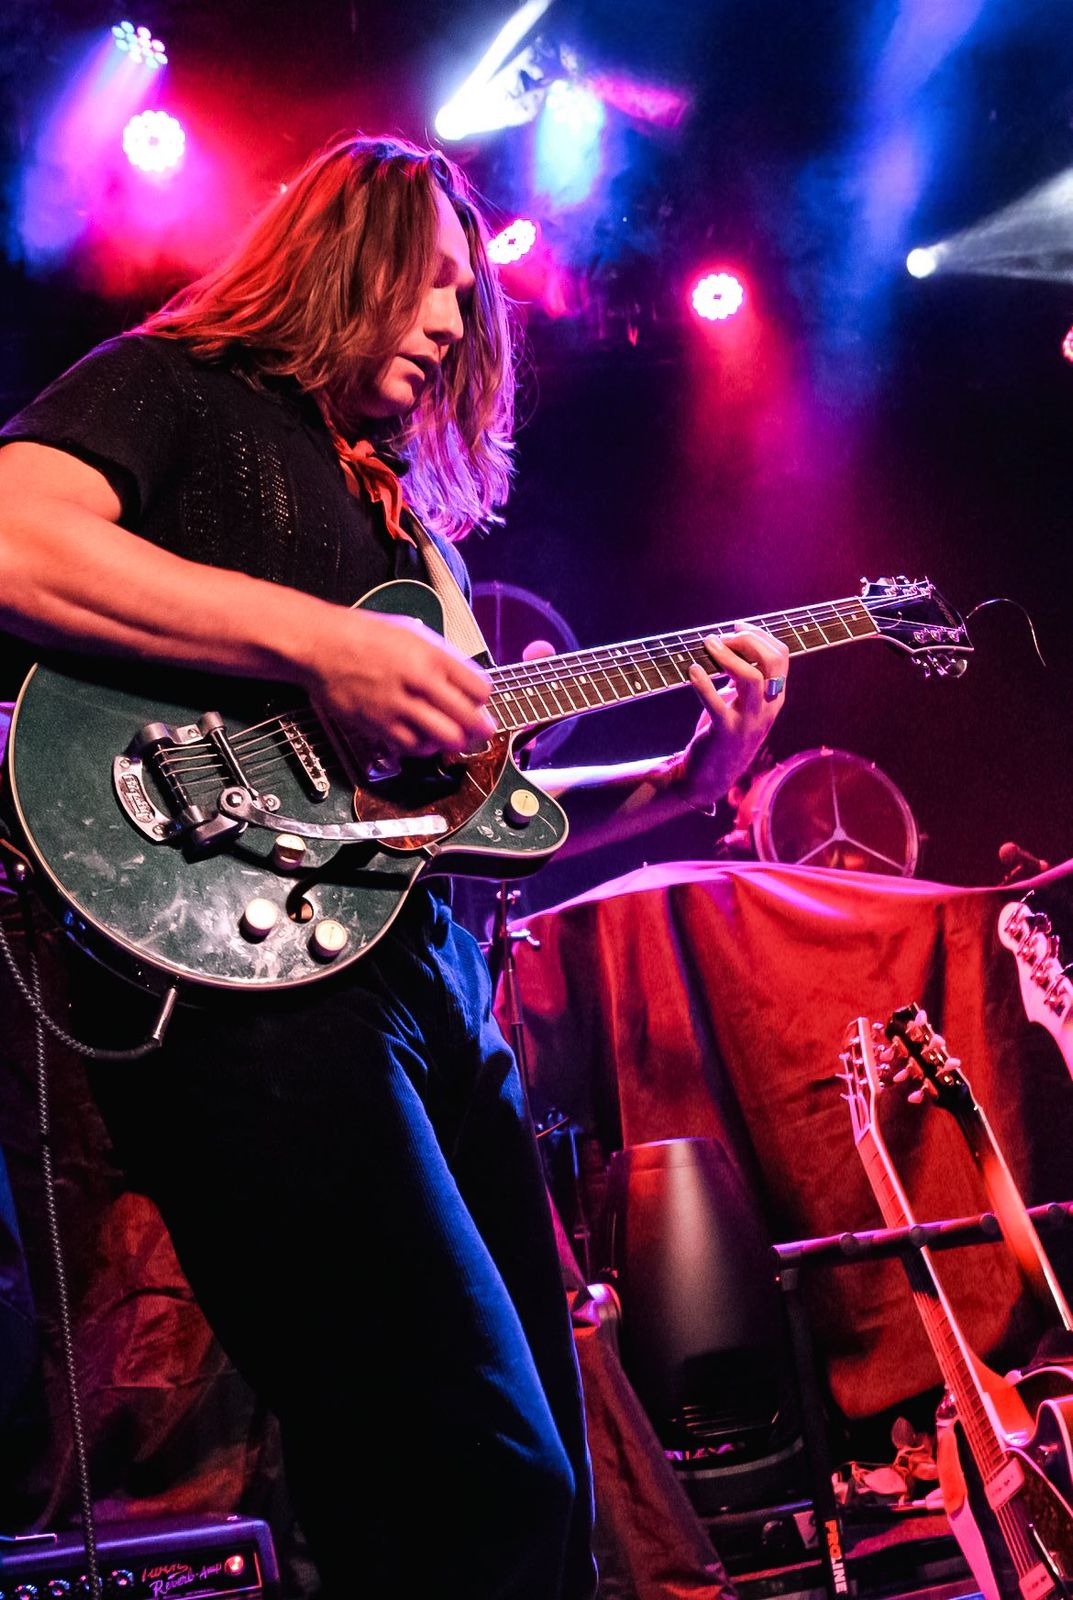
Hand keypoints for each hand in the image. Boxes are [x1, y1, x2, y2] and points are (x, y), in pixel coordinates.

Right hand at [305, 605, 495, 758]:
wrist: (321, 645)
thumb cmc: (362, 635)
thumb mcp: (411, 633)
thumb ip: (440, 657)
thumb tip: (464, 679)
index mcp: (430, 656)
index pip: (478, 688)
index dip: (482, 698)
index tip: (480, 701)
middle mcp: (417, 681)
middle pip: (468, 718)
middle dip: (481, 728)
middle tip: (482, 731)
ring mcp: (398, 706)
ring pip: (444, 738)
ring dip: (454, 741)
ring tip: (454, 737)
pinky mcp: (379, 725)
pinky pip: (414, 747)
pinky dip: (425, 748)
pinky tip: (425, 739)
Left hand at [674, 624, 789, 810]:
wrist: (709, 777)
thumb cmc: (724, 732)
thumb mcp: (740, 702)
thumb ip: (743, 677)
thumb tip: (733, 643)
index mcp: (774, 698)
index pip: (781, 657)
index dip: (760, 636)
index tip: (737, 627)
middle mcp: (767, 709)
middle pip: (771, 663)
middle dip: (748, 641)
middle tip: (721, 637)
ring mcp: (748, 722)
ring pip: (751, 679)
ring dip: (728, 656)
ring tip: (707, 645)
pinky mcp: (725, 733)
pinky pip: (717, 705)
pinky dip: (704, 684)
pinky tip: (692, 671)